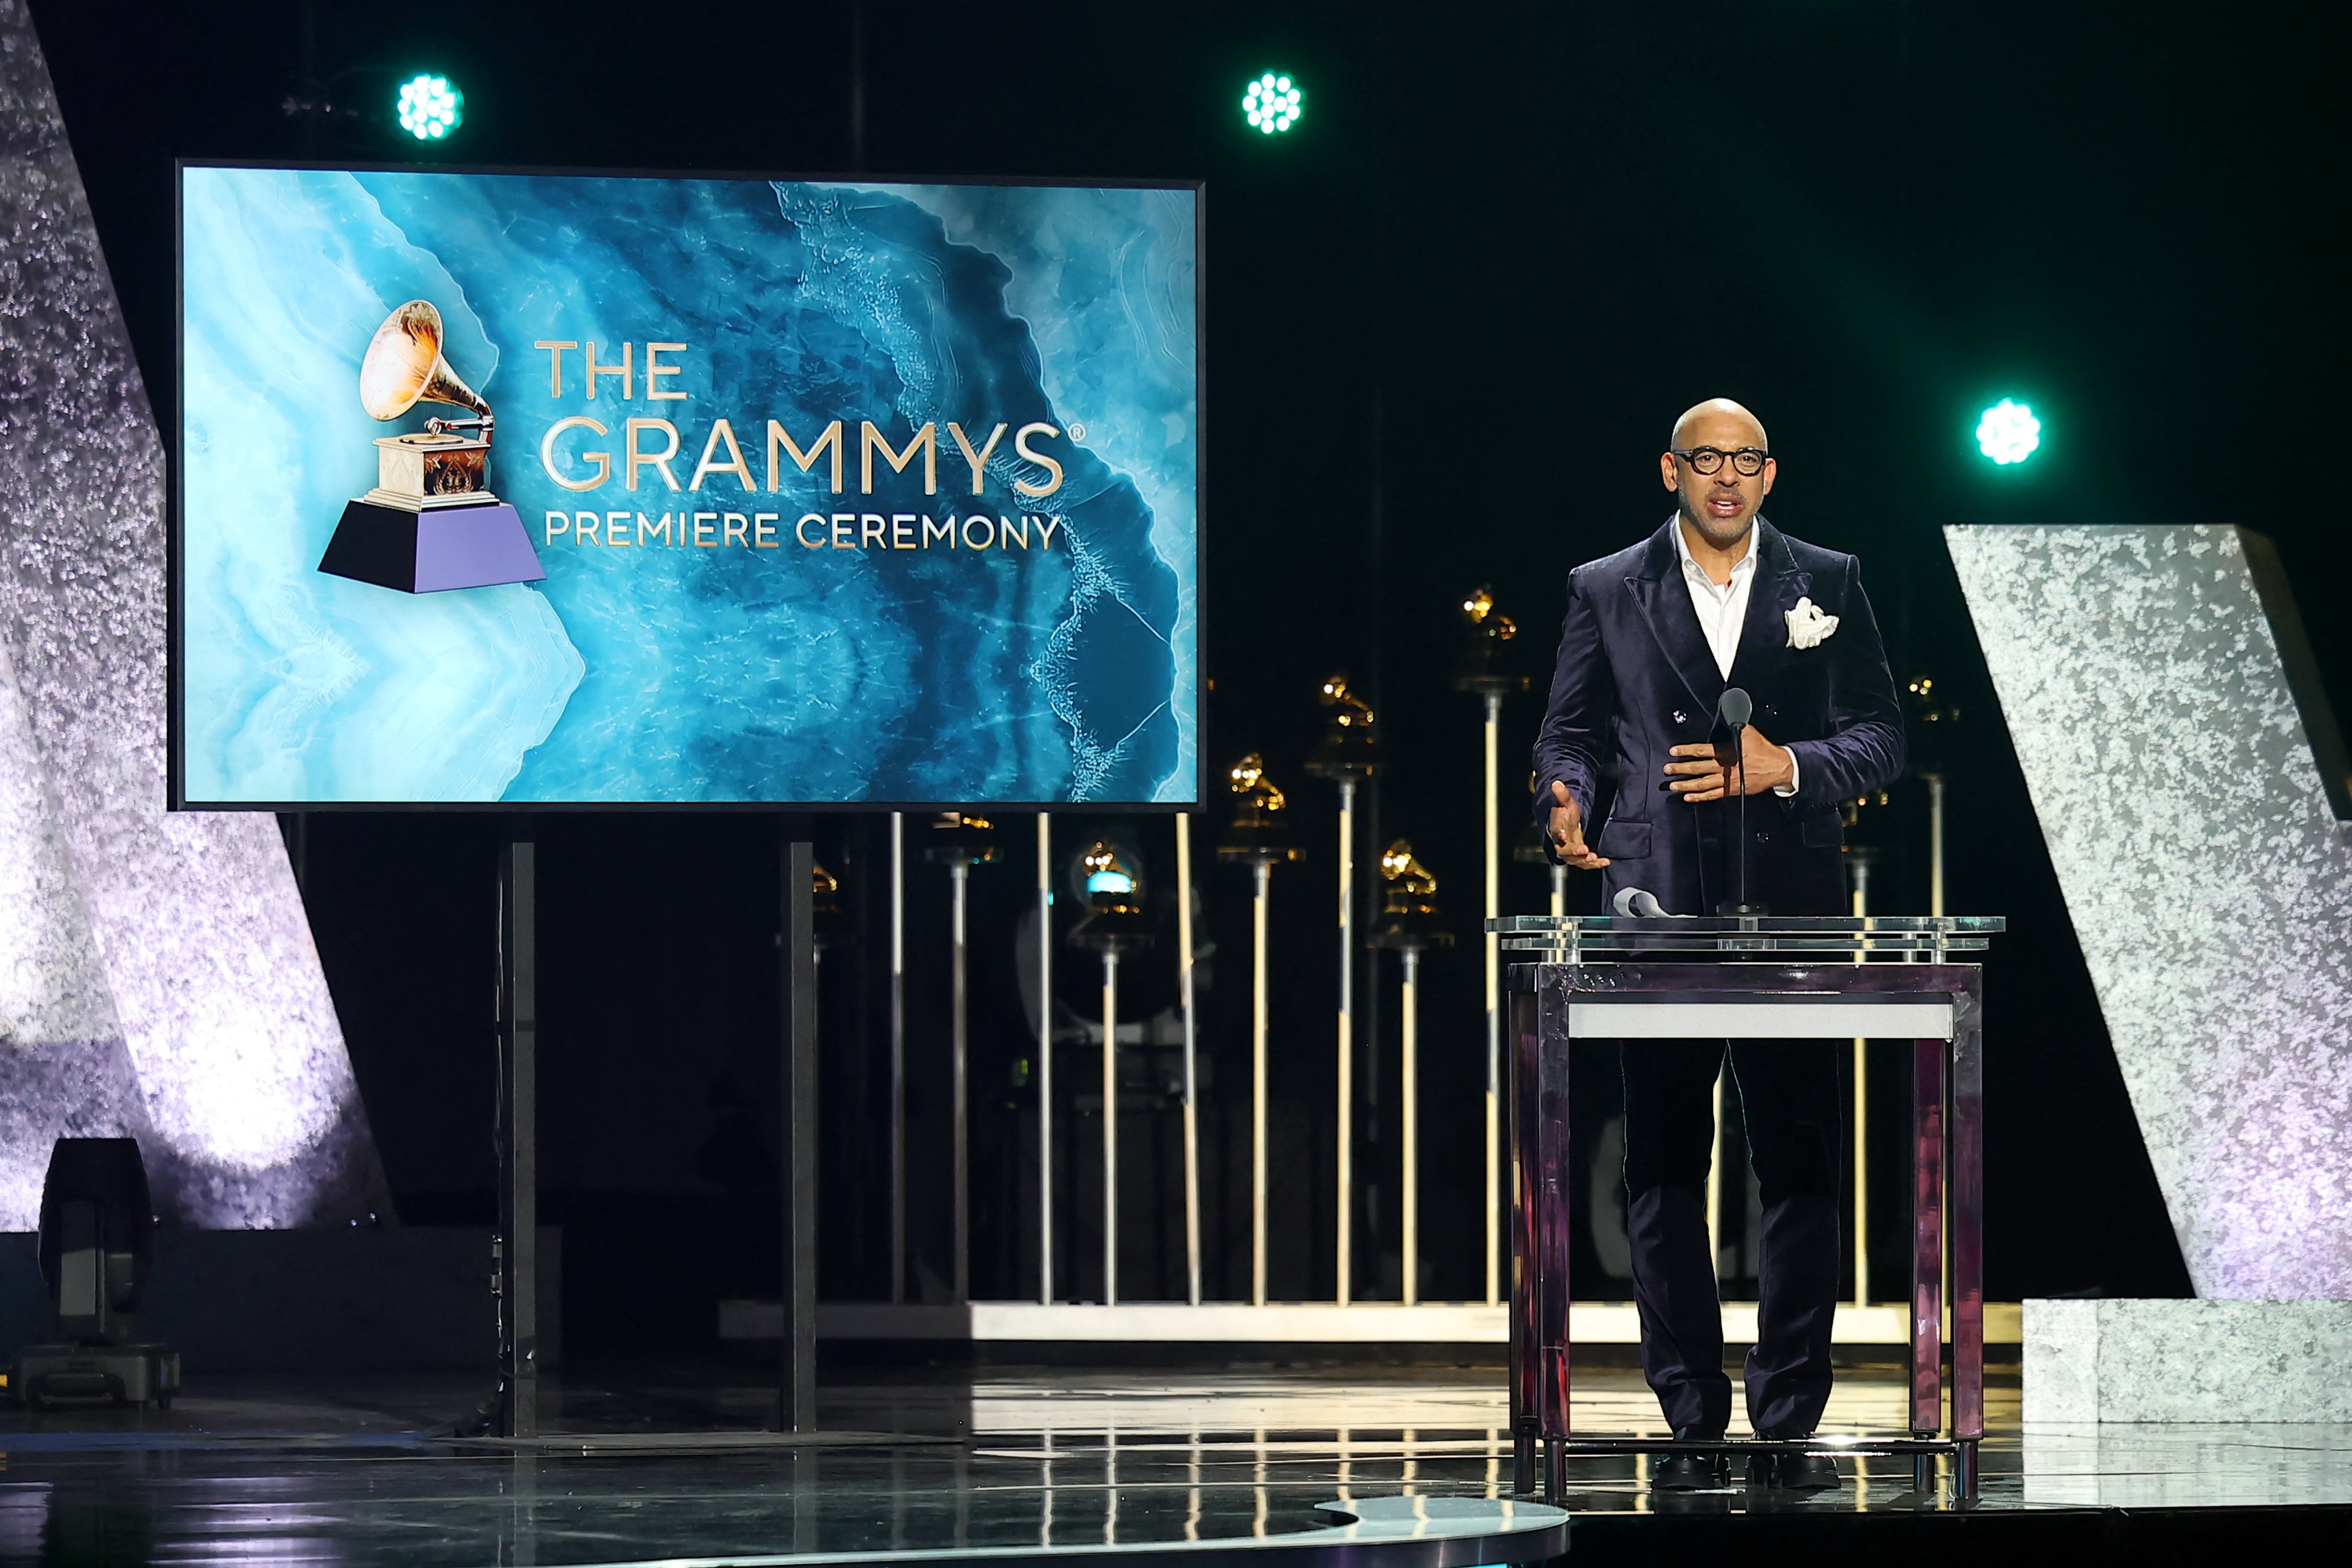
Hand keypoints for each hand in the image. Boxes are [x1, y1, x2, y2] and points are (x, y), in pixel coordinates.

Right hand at [1545, 780, 1610, 869]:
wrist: (1566, 822)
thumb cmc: (1565, 812)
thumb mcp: (1566, 801)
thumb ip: (1562, 794)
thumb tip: (1556, 783)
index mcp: (1556, 827)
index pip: (1555, 831)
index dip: (1558, 833)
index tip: (1563, 835)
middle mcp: (1561, 842)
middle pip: (1564, 850)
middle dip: (1573, 852)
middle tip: (1584, 850)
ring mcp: (1570, 850)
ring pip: (1574, 860)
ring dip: (1584, 861)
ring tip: (1594, 859)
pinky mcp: (1580, 855)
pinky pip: (1585, 862)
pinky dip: (1595, 864)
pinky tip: (1605, 861)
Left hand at [1665, 726, 1794, 801]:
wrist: (1777, 767)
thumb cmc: (1764, 750)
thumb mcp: (1749, 733)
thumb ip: (1735, 727)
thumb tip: (1728, 718)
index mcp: (1726, 752)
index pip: (1701, 751)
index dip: (1686, 751)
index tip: (1674, 751)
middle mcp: (1724, 767)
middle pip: (1697, 768)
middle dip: (1680, 769)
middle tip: (1668, 769)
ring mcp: (1727, 780)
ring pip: (1702, 784)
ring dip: (1685, 785)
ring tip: (1673, 785)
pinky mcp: (1731, 790)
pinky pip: (1712, 795)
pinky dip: (1699, 797)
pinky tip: (1689, 797)